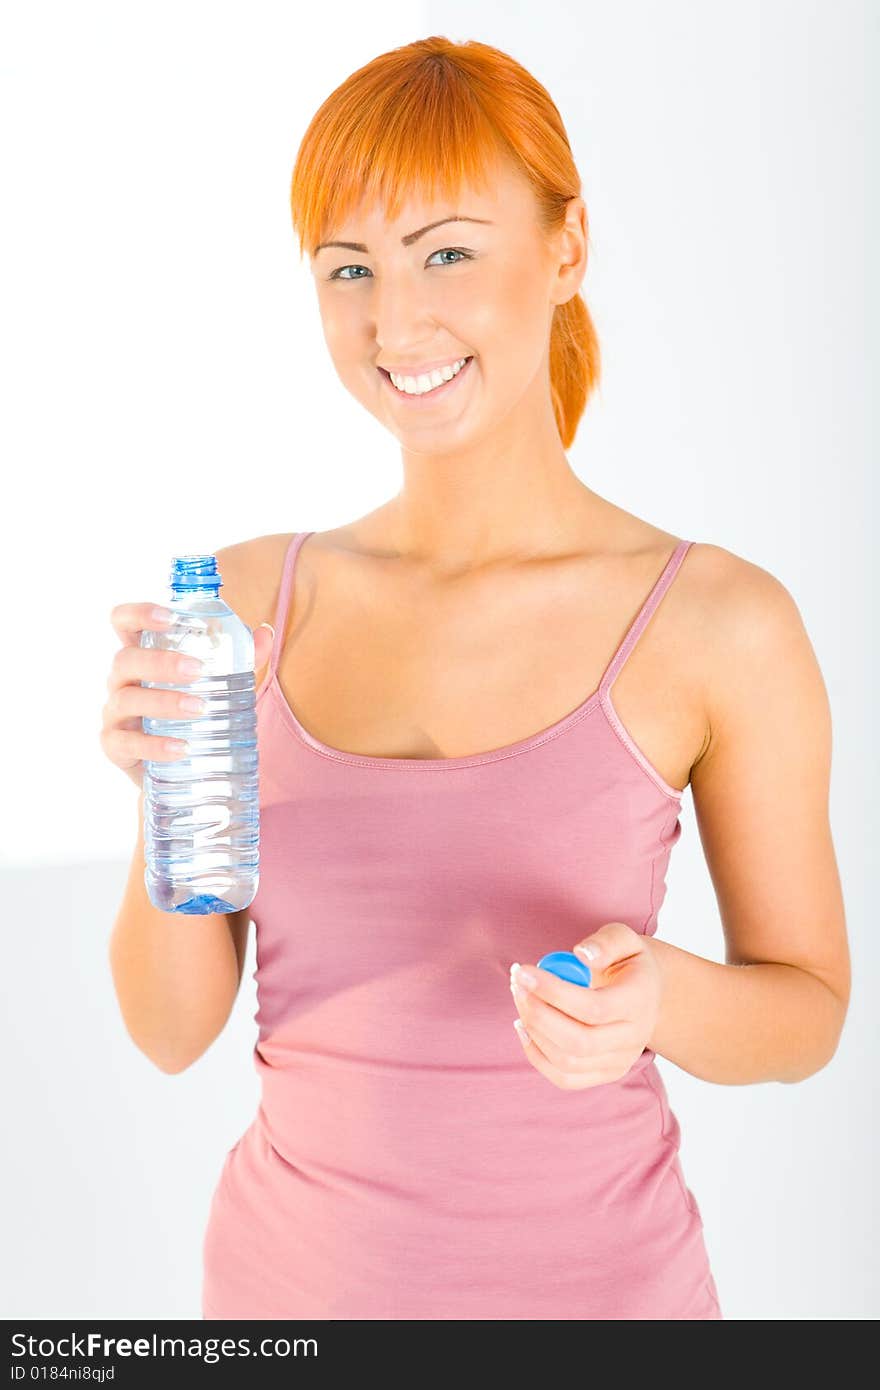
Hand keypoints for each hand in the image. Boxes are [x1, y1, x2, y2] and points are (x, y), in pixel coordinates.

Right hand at [100, 605, 275, 791]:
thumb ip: (240, 661)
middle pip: (125, 659)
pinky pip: (127, 744)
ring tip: (200, 708)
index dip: (140, 613)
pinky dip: (155, 745)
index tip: (170, 617)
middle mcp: (121, 680)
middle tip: (197, 669)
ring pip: (127, 700)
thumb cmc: (192, 713)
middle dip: (160, 662)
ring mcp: (114, 713)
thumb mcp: (218, 685)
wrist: (178, 768)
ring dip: (164, 702)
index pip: (124, 622)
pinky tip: (182, 748)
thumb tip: (265, 635)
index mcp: (142, 655)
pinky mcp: (115, 747)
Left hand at [509, 922, 661, 1088]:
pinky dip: (536, 1054)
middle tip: (517, 985)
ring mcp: (621, 1061)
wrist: (646, 993)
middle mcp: (634, 1038)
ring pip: (567, 1062)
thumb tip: (580, 955)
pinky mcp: (606, 1074)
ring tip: (520, 998)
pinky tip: (524, 1026)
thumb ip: (605, 942)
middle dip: (538, 1014)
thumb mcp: (623, 939)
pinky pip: (564, 1078)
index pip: (593, 1008)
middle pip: (579, 1042)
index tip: (523, 972)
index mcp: (639, 1001)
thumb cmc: (626, 961)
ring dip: (533, 1031)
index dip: (552, 992)